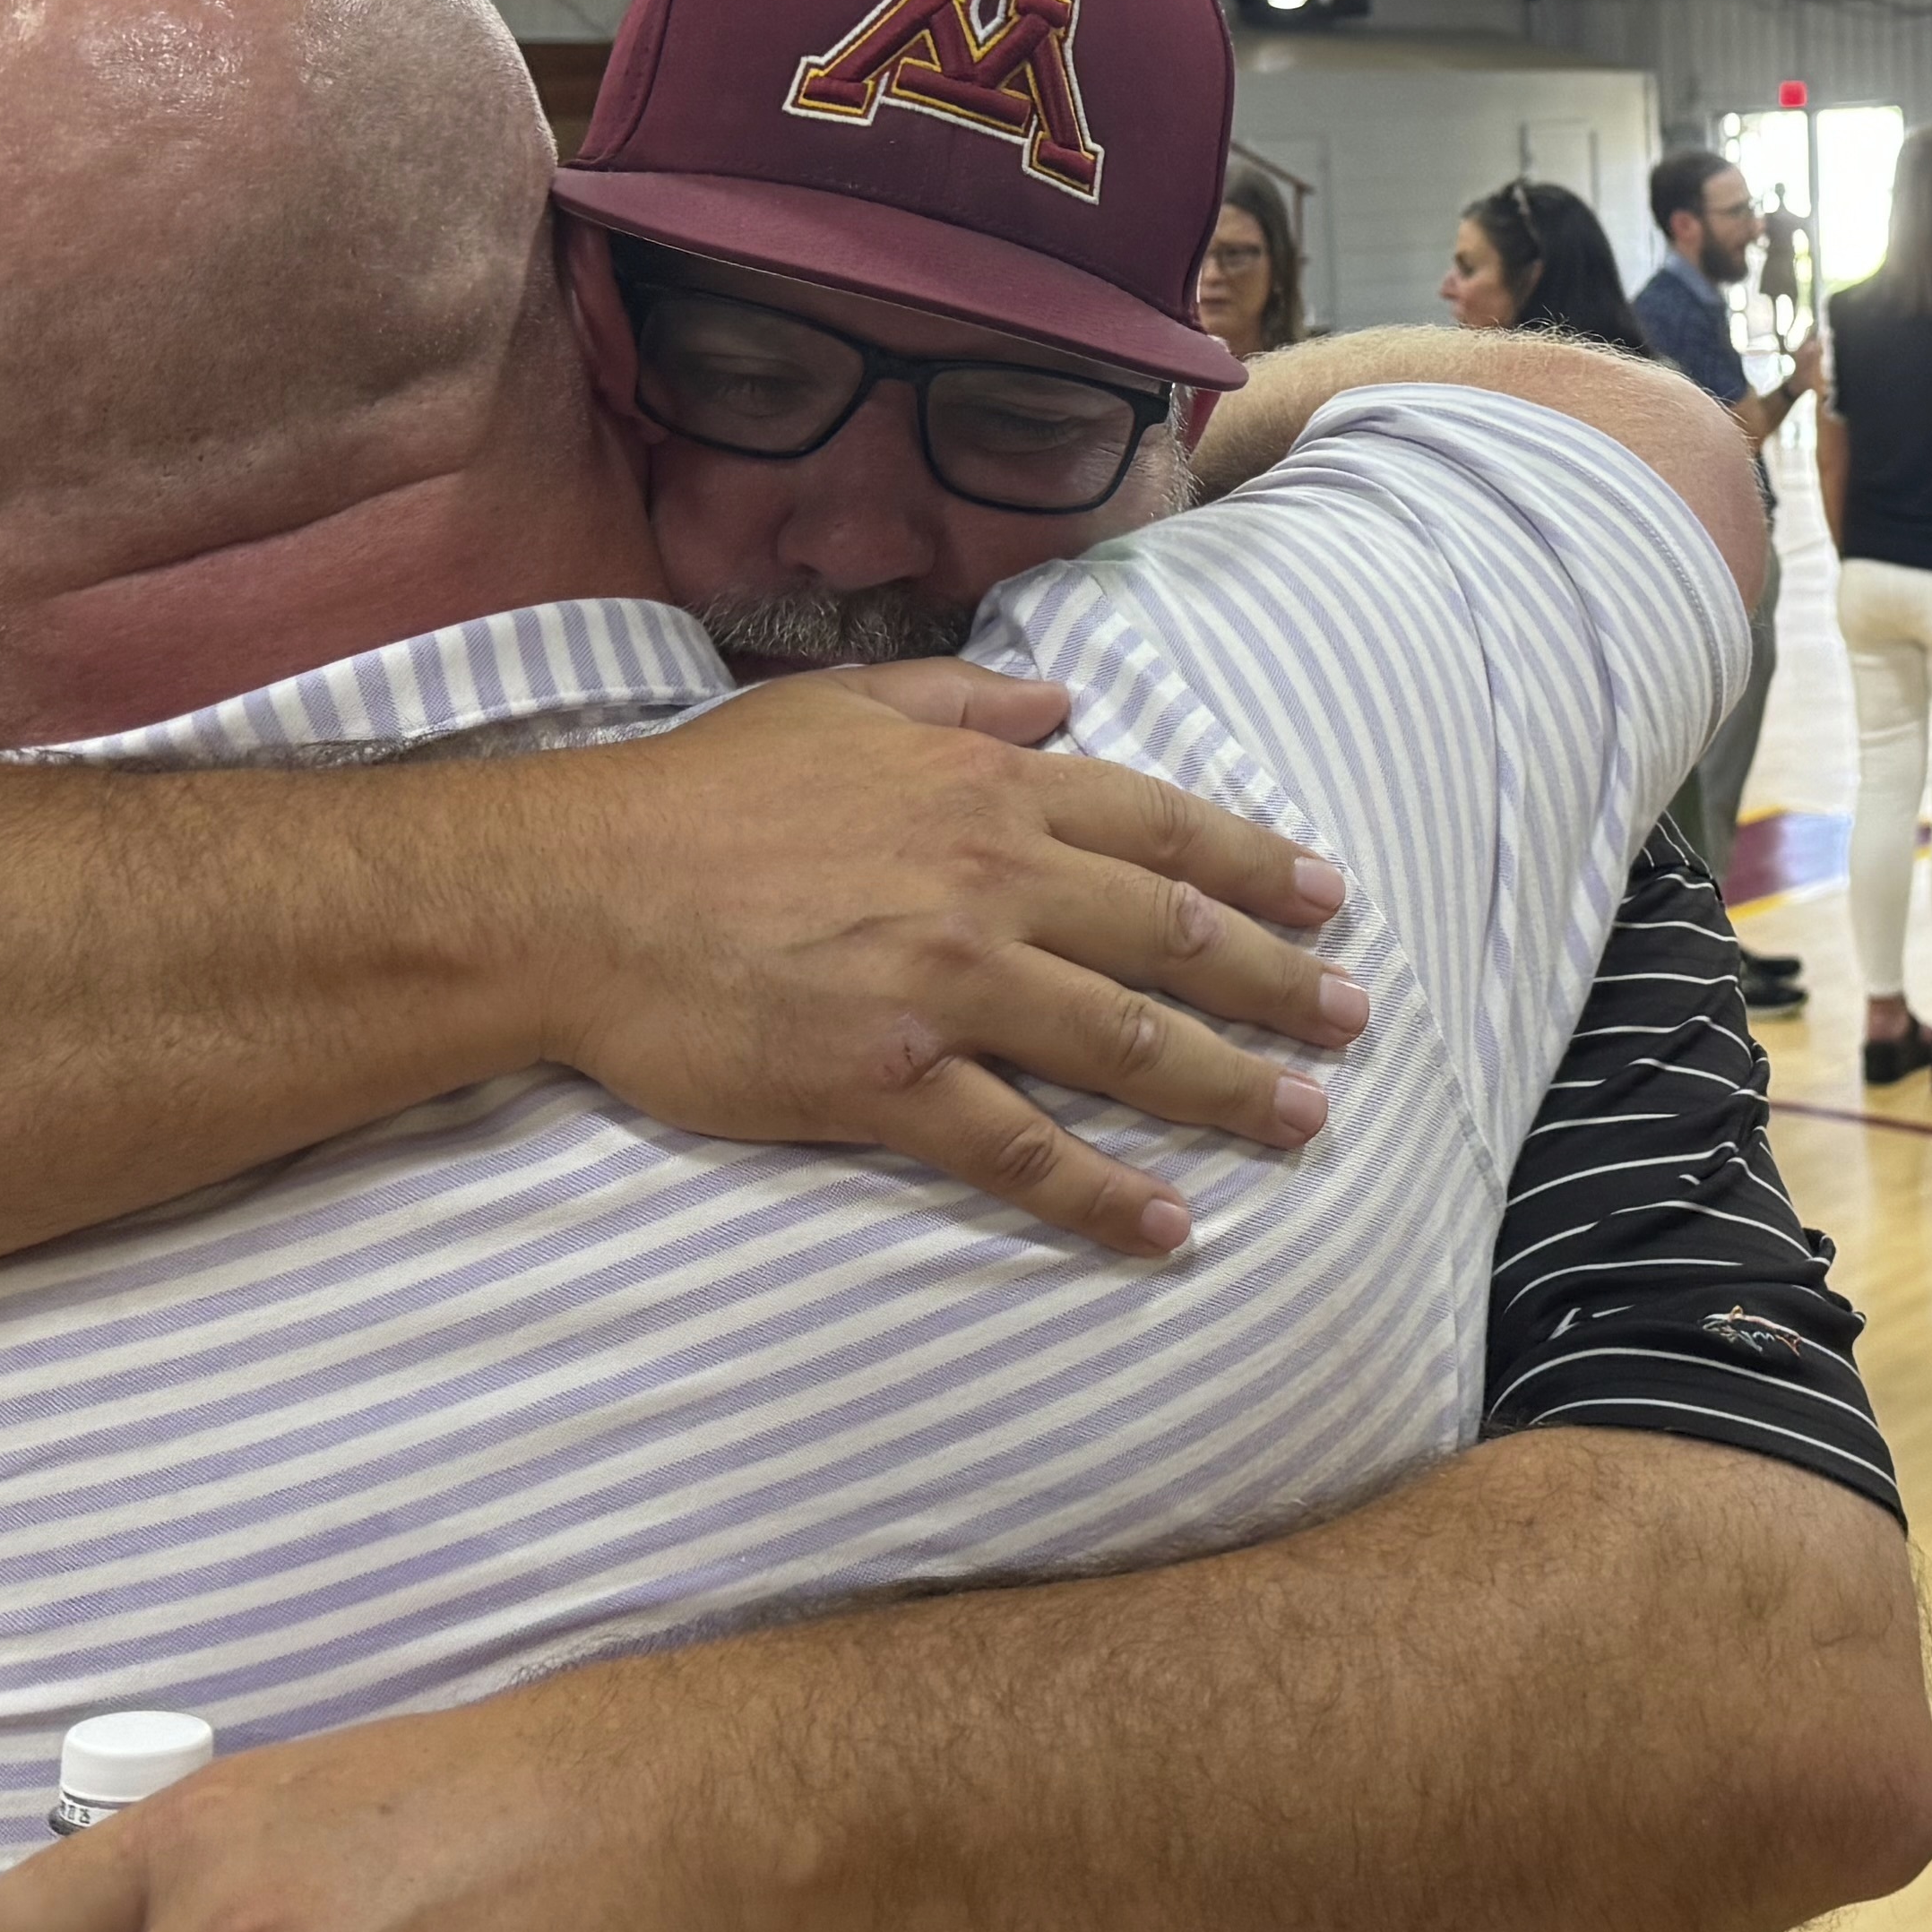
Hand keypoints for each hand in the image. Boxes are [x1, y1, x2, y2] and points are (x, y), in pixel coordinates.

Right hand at [533, 667, 1363, 1260]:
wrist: (579, 891)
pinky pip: (1022, 1149)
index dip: (1258, 869)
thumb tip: (1053, 703)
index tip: (1330, 902)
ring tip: (1301, 1123)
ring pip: (1126, 1045)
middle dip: (1278, 985)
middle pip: (1172, 940)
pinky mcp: (890, 1083)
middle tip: (1352, 1023)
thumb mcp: (835, 707)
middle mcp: (991, 883)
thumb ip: (957, 704)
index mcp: (985, 792)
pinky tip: (1167, 1228)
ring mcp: (947, 987)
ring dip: (1228, 1091)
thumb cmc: (698, 794)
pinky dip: (1104, 1194)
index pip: (1160, 831)